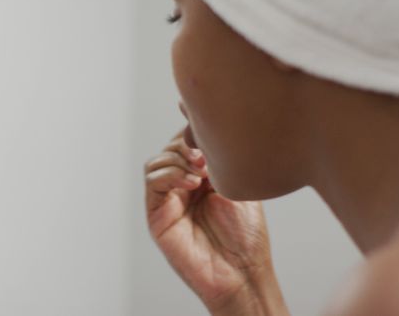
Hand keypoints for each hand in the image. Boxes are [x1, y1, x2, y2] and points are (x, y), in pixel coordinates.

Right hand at [144, 130, 287, 314]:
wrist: (241, 271)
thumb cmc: (246, 235)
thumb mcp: (238, 185)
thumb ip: (222, 159)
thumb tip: (210, 128)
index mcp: (202, 177)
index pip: (187, 142)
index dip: (193, 131)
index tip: (208, 131)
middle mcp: (182, 186)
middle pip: (171, 148)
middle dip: (186, 144)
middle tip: (207, 157)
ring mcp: (168, 200)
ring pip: (158, 162)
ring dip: (178, 159)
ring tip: (202, 171)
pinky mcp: (156, 215)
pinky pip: (152, 182)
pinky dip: (169, 175)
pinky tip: (192, 184)